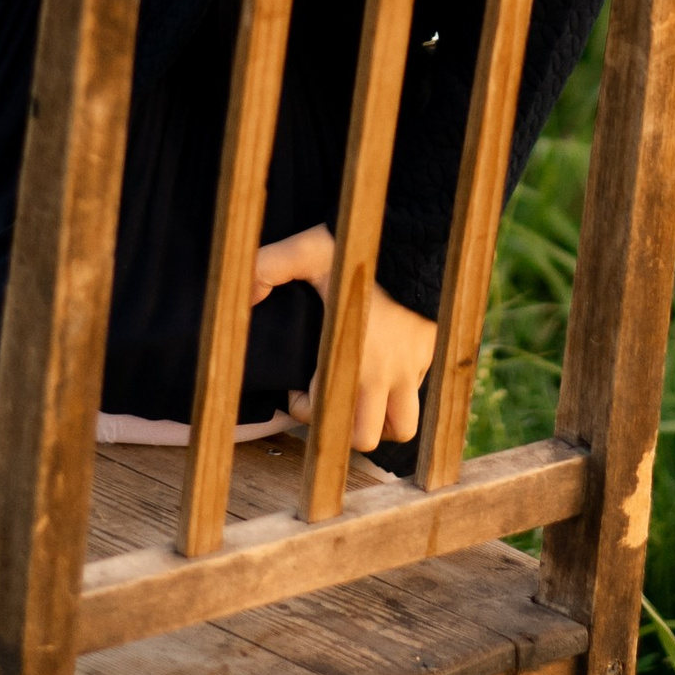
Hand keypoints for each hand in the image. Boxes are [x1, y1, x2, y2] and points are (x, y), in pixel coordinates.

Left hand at [252, 224, 439, 452]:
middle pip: (367, 438)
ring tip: (360, 397)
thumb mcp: (309, 249)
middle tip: (329, 398)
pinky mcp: (431, 355)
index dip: (305, 411)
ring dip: (381, 421)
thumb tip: (244, 295)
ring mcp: (411, 367)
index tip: (297, 387)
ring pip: (402, 427)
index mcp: (350, 356)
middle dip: (343, 429)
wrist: (420, 235)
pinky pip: (417, 395)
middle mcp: (384, 372)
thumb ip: (269, 267)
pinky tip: (382, 368)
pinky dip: (400, 394)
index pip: (326, 418)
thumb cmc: (361, 246)